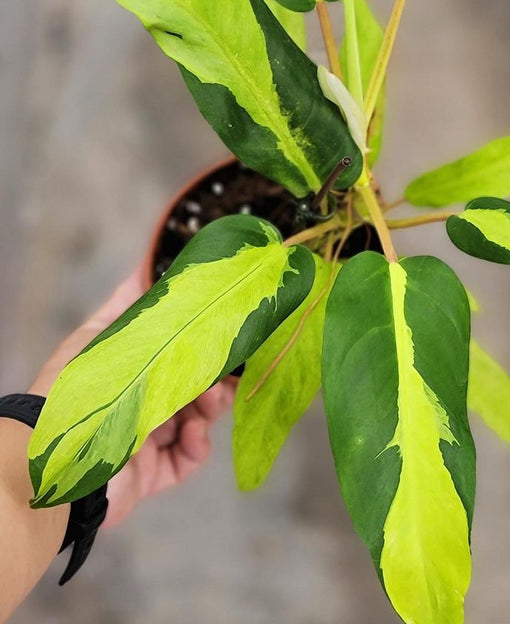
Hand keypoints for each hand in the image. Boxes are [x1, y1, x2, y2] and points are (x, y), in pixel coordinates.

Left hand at [28, 270, 236, 526]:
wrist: (57, 461)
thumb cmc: (73, 391)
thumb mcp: (99, 337)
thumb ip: (128, 307)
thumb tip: (146, 264)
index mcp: (128, 368)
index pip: (171, 348)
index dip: (197, 338)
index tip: (219, 325)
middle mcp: (139, 400)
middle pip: (191, 382)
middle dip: (213, 374)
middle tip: (227, 368)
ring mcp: (148, 437)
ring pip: (198, 416)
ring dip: (211, 405)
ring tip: (210, 400)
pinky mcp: (154, 470)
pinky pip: (190, 455)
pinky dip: (198, 443)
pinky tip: (194, 432)